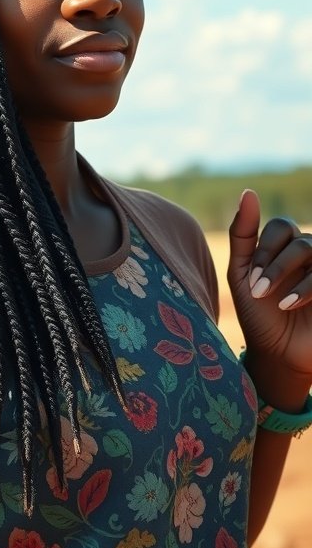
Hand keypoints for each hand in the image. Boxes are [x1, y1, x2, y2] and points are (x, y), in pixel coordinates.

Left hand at [227, 189, 311, 380]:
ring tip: (278, 304)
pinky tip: (290, 305)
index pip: (281, 227)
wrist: (276, 355)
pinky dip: (308, 287)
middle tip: (258, 291)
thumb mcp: (242, 275)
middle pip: (300, 242)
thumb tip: (249, 192)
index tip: (250, 281)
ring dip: (293, 277)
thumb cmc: (257, 313)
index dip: (265, 249)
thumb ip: (243, 233)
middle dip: (276, 266)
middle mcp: (308, 255)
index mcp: (285, 247)